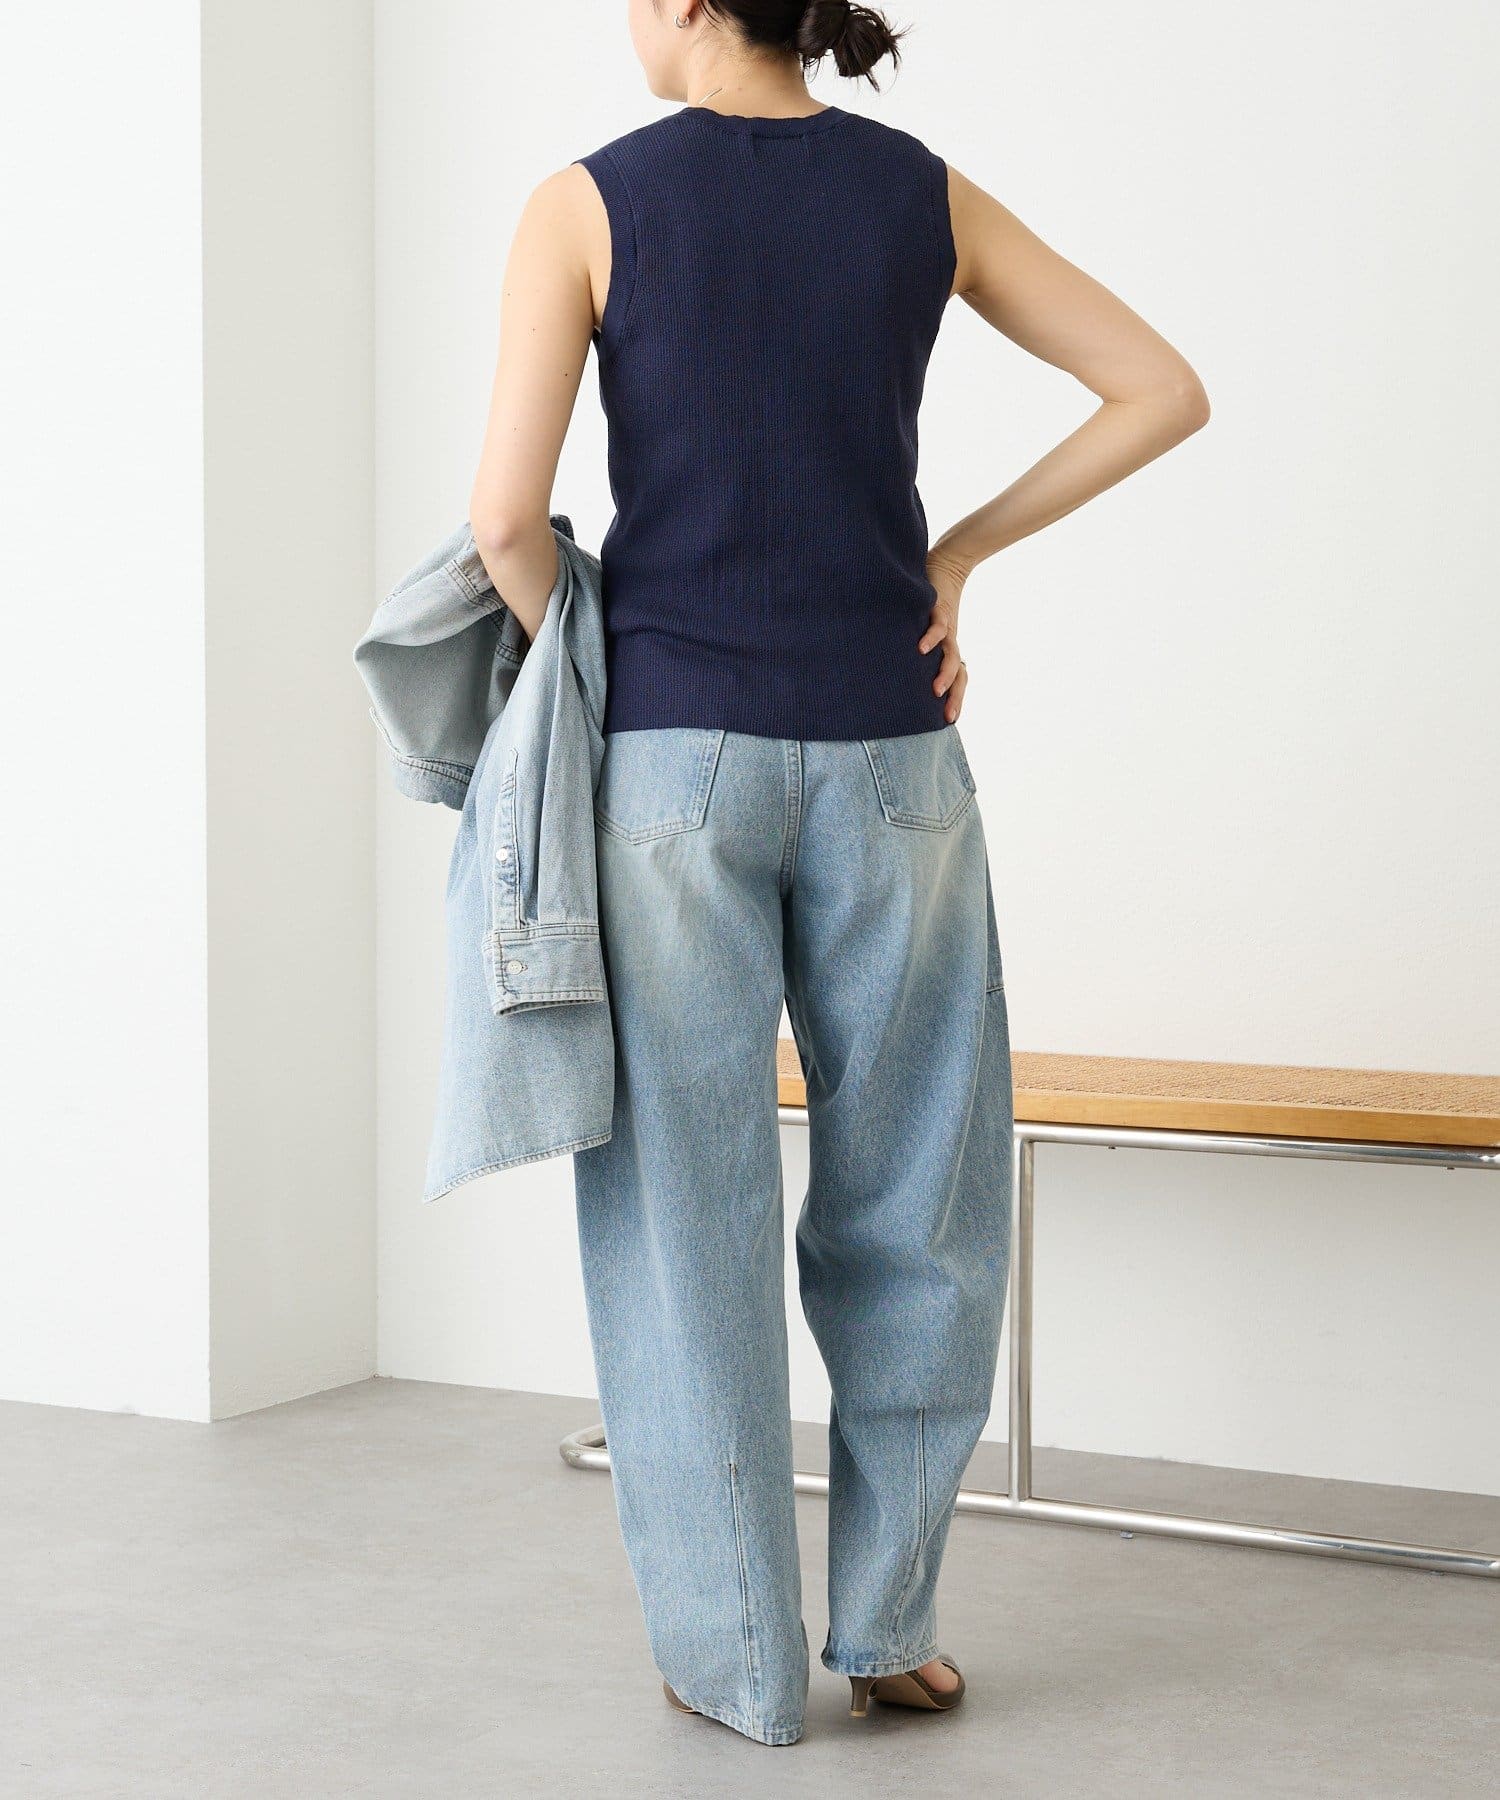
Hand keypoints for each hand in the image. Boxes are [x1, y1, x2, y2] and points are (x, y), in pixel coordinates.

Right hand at [920, 549, 970, 722]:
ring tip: (936, 690)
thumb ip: (911, 648)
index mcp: (947, 649)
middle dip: (954, 695)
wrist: (944, 567)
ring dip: (945, 673)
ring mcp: (946, 627)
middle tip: (947, 715)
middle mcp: (949, 642)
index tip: (949, 720)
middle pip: (959, 673)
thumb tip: (888, 669)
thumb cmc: (928, 603)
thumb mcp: (919, 630)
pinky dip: (931, 637)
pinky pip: (939, 626)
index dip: (956, 697)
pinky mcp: (939, 609)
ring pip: (951, 655)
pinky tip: (921, 648)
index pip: (958, 678)